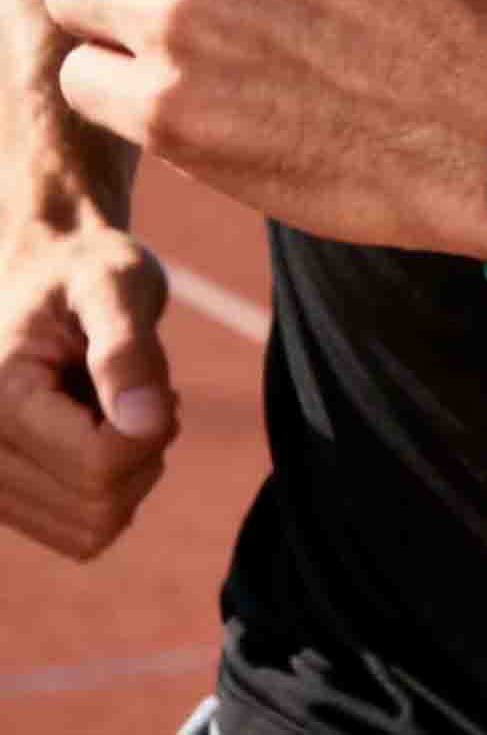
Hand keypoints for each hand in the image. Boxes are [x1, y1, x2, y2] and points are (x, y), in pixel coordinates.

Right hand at [0, 178, 176, 559]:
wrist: (48, 271)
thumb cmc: (86, 270)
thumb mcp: (116, 284)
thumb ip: (128, 350)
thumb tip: (147, 422)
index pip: (98, 465)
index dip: (151, 430)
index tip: (155, 384)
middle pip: (99, 507)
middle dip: (145, 450)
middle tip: (143, 392)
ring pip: (92, 530)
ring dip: (132, 471)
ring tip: (122, 408)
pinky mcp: (8, 499)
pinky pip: (83, 532)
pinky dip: (115, 488)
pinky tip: (109, 433)